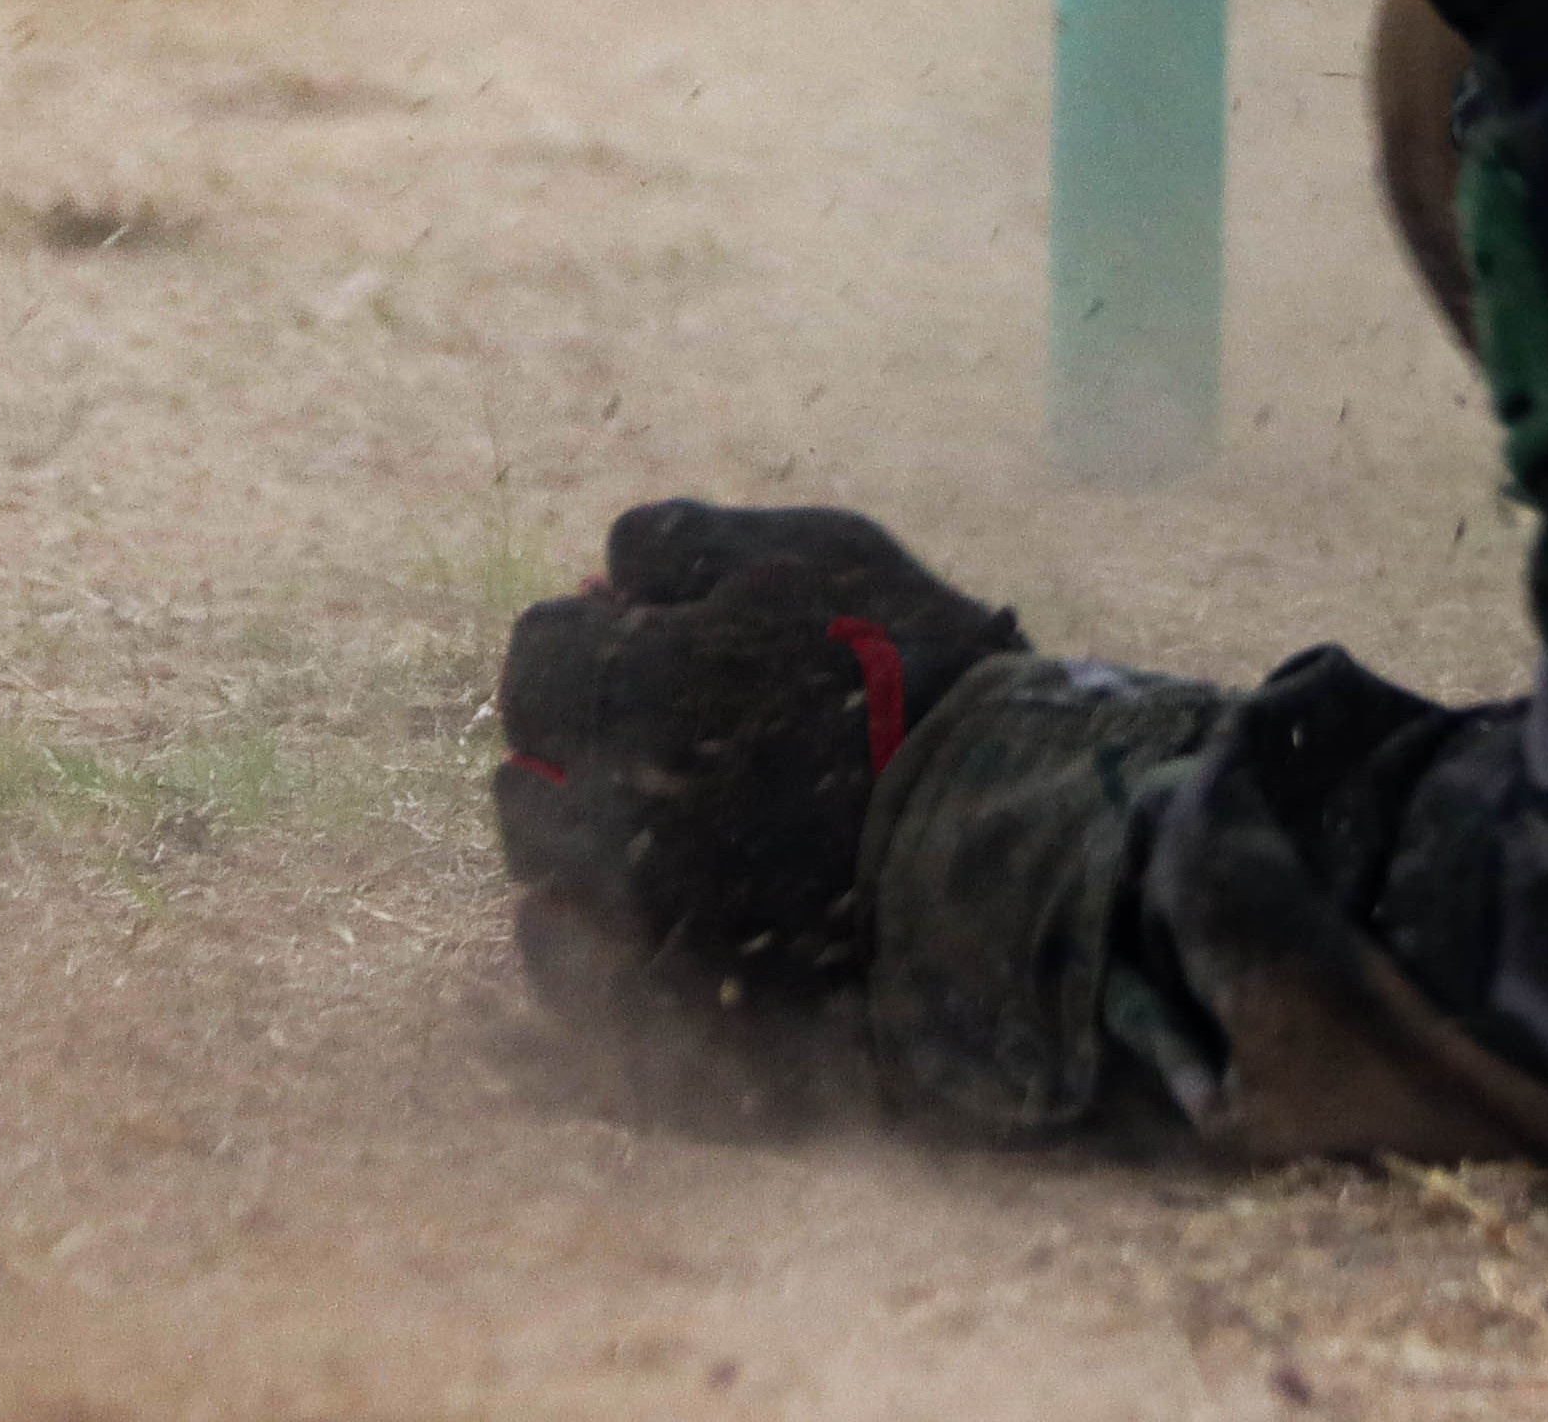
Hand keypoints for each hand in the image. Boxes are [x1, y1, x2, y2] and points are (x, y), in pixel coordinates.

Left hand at [493, 501, 1026, 1024]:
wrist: (1017, 847)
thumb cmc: (928, 681)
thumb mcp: (822, 555)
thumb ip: (690, 545)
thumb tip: (599, 572)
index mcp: (642, 685)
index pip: (542, 650)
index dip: (596, 641)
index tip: (648, 647)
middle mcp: (616, 804)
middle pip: (530, 758)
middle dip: (580, 735)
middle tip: (664, 735)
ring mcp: (638, 916)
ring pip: (537, 857)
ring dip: (573, 828)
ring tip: (661, 821)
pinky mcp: (665, 1003)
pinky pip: (559, 971)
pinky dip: (569, 936)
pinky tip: (623, 910)